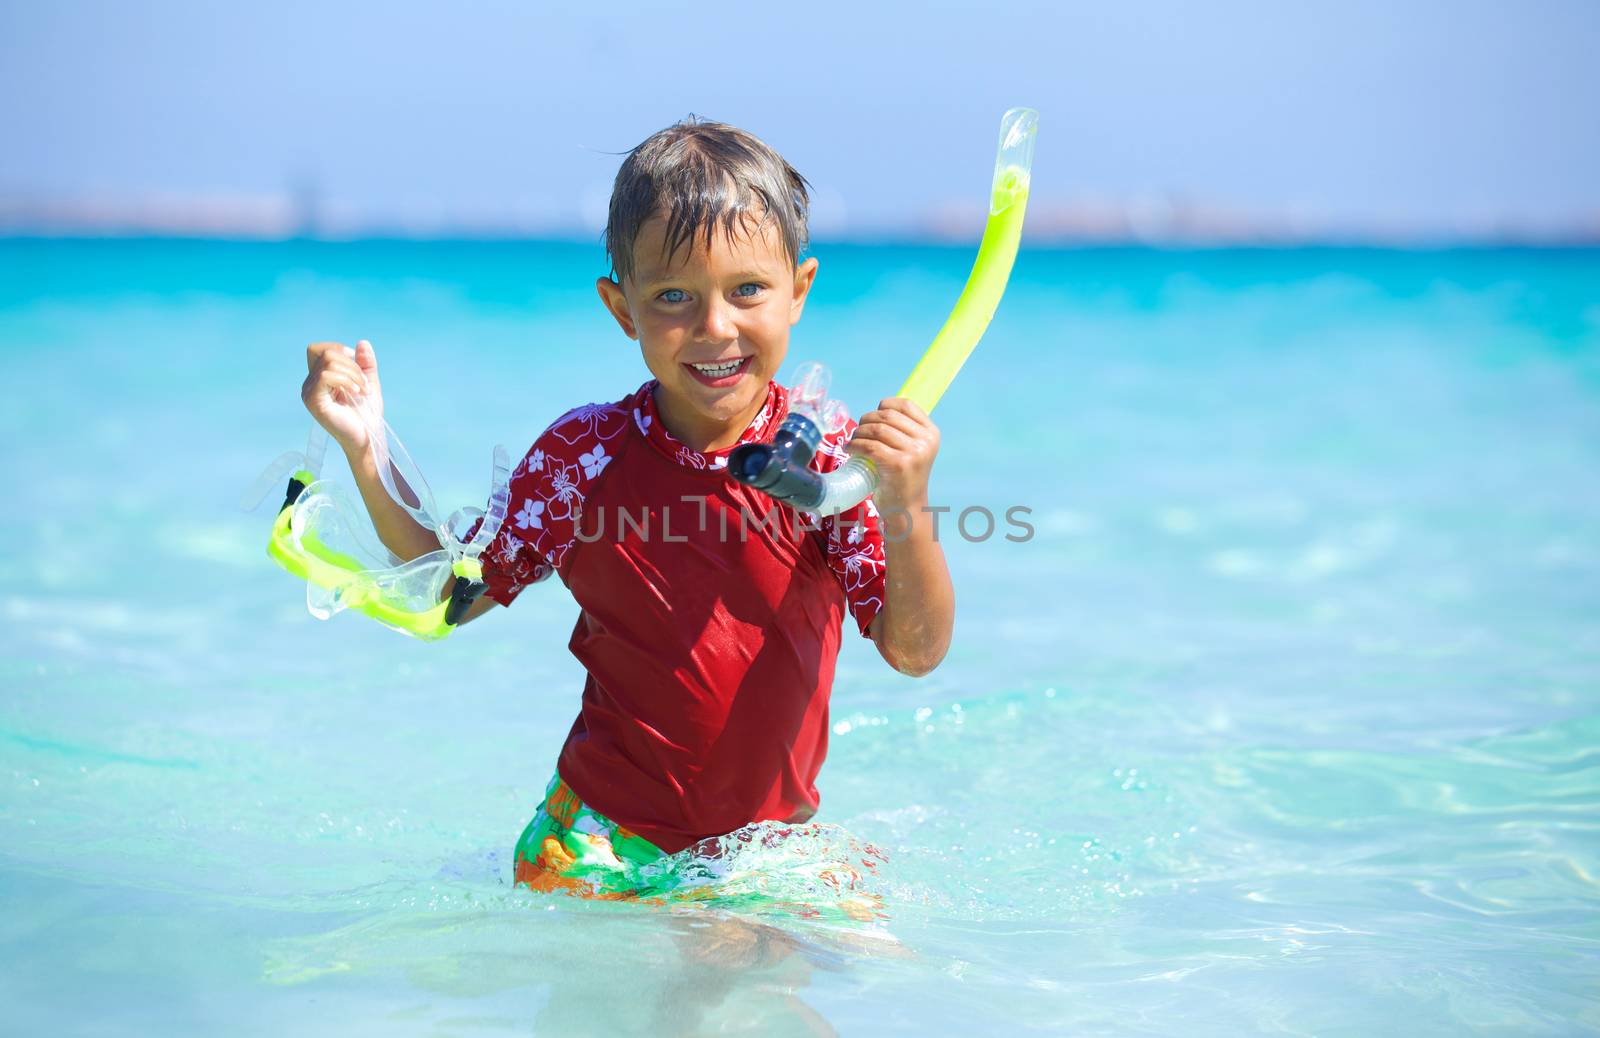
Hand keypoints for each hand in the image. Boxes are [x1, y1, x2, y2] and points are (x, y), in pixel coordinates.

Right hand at [302, 339, 382, 452]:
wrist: (368, 436)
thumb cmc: (366, 414)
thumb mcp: (368, 382)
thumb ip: (366, 363)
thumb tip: (362, 342)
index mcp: (319, 378)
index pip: (319, 349)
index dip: (339, 349)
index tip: (358, 366)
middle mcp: (310, 384)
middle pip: (326, 352)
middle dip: (352, 364)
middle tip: (364, 383)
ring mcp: (309, 392)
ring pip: (328, 363)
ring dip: (353, 374)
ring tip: (363, 390)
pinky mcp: (313, 401)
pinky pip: (326, 376)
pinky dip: (346, 380)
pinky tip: (356, 392)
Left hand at [847, 397, 939, 513]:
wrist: (907, 509)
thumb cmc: (904, 478)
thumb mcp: (913, 450)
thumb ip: (903, 431)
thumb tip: (877, 412)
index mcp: (931, 433)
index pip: (906, 404)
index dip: (885, 405)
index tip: (873, 416)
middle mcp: (925, 440)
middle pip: (888, 416)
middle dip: (867, 420)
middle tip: (858, 431)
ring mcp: (914, 452)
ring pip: (877, 429)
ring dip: (859, 432)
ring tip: (853, 441)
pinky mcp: (898, 464)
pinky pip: (870, 446)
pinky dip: (855, 445)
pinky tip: (850, 450)